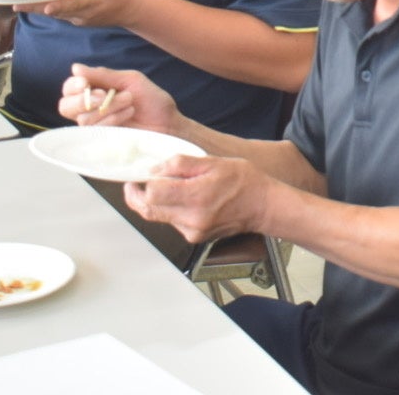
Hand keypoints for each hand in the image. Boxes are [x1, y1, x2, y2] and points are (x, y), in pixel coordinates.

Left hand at [26, 0, 135, 25]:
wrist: (131, 8)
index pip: (75, 3)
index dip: (60, 5)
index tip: (47, 7)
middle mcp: (86, 12)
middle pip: (59, 11)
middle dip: (38, 8)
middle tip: (17, 5)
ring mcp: (81, 19)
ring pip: (57, 14)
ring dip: (37, 10)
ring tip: (18, 5)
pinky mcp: (78, 21)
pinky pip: (60, 15)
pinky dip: (46, 11)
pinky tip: (32, 5)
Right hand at [59, 63, 181, 132]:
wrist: (169, 123)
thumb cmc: (152, 101)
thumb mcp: (131, 80)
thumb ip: (103, 75)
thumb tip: (75, 68)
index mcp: (95, 91)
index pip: (69, 89)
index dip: (72, 86)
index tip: (85, 83)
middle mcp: (91, 110)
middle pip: (65, 107)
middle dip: (83, 100)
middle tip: (103, 95)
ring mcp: (97, 128)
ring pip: (84, 119)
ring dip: (108, 107)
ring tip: (130, 102)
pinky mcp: (103, 142)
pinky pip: (95, 132)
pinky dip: (112, 120)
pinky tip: (128, 114)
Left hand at [124, 155, 270, 242]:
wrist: (262, 206)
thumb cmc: (244, 181)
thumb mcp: (213, 162)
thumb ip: (181, 164)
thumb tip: (155, 169)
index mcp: (196, 196)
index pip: (153, 195)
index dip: (140, 185)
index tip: (138, 178)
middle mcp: (192, 218)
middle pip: (149, 210)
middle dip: (138, 197)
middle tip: (135, 185)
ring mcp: (192, 230)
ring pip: (159, 217)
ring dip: (158, 203)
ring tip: (171, 188)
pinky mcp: (194, 237)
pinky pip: (172, 222)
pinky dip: (172, 210)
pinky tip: (185, 200)